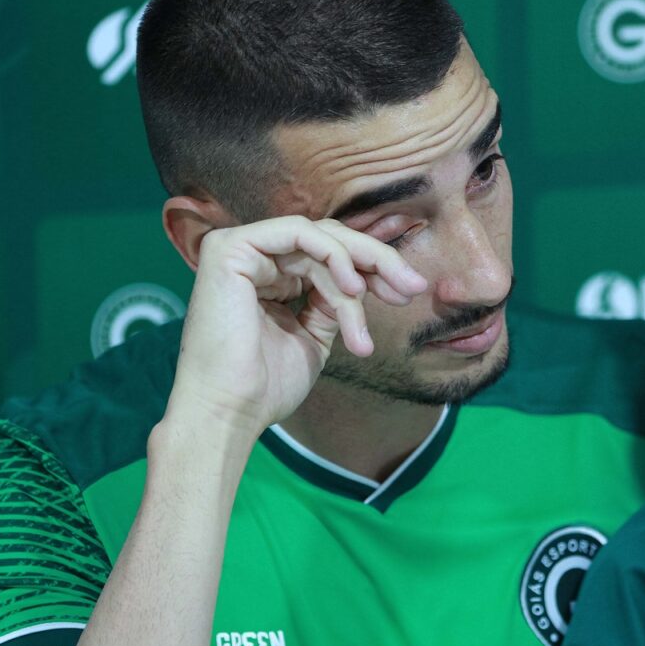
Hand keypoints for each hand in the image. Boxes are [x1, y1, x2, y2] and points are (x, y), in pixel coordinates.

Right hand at [163, 215, 426, 441]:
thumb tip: (364, 281)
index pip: (327, 257)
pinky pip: (298, 234)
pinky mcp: (231, 248)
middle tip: (413, 287)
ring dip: (361, 267)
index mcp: (268, 278)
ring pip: (320, 237)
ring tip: (387, 298)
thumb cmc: (266, 387)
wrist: (231, 411)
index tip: (406, 294)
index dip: (372, 271)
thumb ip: (332, 303)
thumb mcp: (313, 337)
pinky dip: (333, 255)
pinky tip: (353, 287)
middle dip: (377, 261)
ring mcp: (239, 249)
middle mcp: (253, 258)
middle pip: (328, 241)